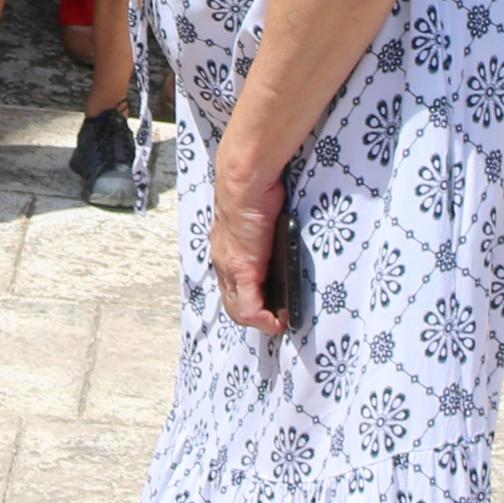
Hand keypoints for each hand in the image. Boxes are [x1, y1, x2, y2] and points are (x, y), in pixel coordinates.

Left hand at [210, 137, 297, 332]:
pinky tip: (278, 322)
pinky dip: (264, 320)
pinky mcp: (242, 268)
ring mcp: (230, 267)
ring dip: (260, 321)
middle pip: (233, 303)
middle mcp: (223, 262)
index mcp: (226, 250)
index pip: (231, 286)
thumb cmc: (254, 192)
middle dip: (255, 316)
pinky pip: (248, 307)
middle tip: (276, 320)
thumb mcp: (258, 220)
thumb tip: (277, 246)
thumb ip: (264, 237)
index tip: (267, 309)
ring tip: (280, 322)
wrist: (245, 180)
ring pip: (238, 310)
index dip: (249, 302)